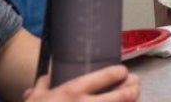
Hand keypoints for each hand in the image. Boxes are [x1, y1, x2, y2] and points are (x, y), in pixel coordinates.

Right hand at [23, 65, 138, 100]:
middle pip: (126, 94)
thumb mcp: (35, 100)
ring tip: (134, 99)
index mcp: (73, 91)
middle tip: (135, 84)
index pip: (109, 75)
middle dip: (135, 87)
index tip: (122, 73)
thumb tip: (47, 76)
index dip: (121, 72)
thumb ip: (42, 86)